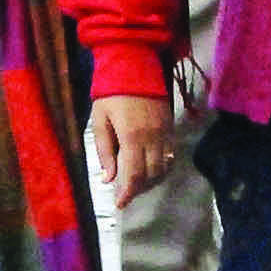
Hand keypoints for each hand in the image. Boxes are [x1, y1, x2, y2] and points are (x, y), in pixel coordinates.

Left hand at [89, 92, 173, 207]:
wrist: (136, 66)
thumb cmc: (111, 93)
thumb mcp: (100, 120)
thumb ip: (104, 150)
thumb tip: (108, 178)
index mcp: (132, 137)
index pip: (134, 175)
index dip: (128, 193)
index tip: (120, 204)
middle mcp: (152, 138)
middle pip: (151, 175)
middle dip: (139, 189)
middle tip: (126, 193)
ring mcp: (165, 133)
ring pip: (164, 168)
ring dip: (151, 181)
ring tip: (137, 183)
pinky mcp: (171, 128)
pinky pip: (170, 156)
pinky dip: (162, 168)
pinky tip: (150, 169)